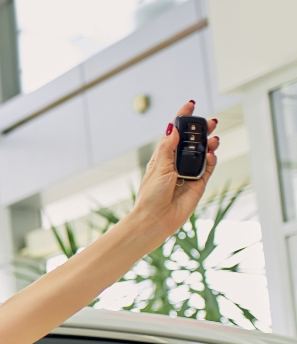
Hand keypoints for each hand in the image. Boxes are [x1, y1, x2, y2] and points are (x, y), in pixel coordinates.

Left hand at [132, 100, 220, 233]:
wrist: (157, 219)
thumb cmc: (151, 195)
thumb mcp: (158, 167)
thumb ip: (167, 147)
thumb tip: (172, 127)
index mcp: (163, 157)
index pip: (174, 133)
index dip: (182, 119)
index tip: (190, 104)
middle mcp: (176, 163)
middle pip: (192, 141)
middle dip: (201, 130)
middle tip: (210, 121)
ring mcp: (189, 173)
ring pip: (203, 153)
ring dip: (209, 143)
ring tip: (214, 137)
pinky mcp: (199, 184)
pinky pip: (208, 168)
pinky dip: (211, 160)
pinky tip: (211, 154)